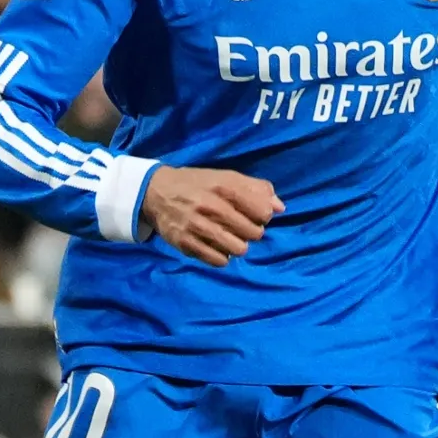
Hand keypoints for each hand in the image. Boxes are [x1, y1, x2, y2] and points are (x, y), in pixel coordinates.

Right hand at [140, 166, 281, 266]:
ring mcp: (197, 227)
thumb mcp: (226, 177)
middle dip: (252, 231)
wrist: (156, 192)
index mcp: (224, 187)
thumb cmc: (198, 184)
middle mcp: (211, 206)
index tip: (255, 213)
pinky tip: (217, 245)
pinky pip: (219, 261)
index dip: (263, 215)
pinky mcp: (186, 244)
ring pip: (238, 249)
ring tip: (230, 237)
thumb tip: (280, 208)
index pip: (263, 211)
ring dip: (238, 245)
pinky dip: (222, 256)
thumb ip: (256, 189)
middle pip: (253, 233)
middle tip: (241, 226)